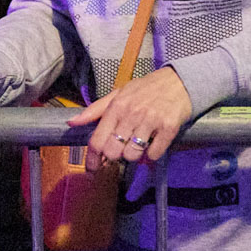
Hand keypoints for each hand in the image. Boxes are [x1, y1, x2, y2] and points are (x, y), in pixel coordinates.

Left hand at [69, 68, 193, 170]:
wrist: (179, 81)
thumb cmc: (146, 89)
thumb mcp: (119, 93)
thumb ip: (95, 110)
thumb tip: (71, 123)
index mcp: (117, 106)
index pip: (97, 140)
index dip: (92, 159)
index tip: (92, 169)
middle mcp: (132, 113)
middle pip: (113, 151)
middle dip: (115, 155)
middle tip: (122, 148)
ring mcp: (151, 121)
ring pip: (132, 155)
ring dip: (134, 154)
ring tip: (139, 142)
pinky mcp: (168, 128)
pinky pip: (153, 154)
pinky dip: (152, 153)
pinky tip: (154, 141)